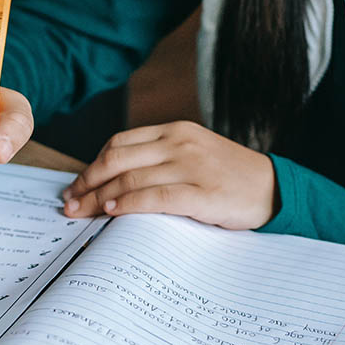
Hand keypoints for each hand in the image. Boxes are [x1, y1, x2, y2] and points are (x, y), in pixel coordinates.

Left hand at [61, 121, 275, 229]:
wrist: (275, 189)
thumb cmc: (231, 177)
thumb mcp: (195, 155)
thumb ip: (161, 160)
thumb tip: (115, 183)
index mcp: (176, 131)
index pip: (120, 143)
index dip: (93, 164)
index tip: (76, 185)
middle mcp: (180, 144)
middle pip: (117, 159)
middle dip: (87, 181)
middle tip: (69, 202)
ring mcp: (191, 167)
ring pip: (130, 179)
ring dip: (99, 197)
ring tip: (82, 212)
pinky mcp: (202, 193)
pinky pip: (155, 197)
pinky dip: (127, 205)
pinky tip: (111, 213)